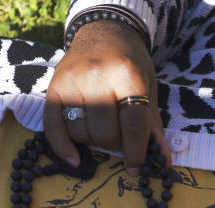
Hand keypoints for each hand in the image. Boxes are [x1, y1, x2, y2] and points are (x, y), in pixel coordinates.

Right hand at [45, 19, 170, 173]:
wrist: (103, 31)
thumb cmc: (130, 63)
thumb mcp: (148, 87)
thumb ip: (152, 125)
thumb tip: (161, 161)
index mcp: (126, 75)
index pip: (132, 123)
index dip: (136, 151)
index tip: (137, 169)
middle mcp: (96, 77)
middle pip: (105, 133)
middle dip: (115, 143)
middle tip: (119, 135)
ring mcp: (72, 82)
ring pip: (81, 133)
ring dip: (93, 140)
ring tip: (101, 126)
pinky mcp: (54, 87)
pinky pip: (53, 127)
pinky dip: (63, 148)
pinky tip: (74, 160)